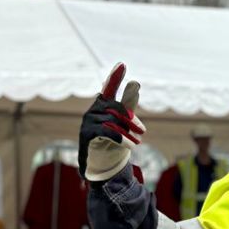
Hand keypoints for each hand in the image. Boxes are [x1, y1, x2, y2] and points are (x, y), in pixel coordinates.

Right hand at [78, 63, 145, 181]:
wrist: (103, 164)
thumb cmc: (115, 141)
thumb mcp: (125, 123)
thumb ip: (129, 104)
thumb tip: (135, 84)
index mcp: (104, 105)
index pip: (109, 88)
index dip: (115, 77)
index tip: (123, 65)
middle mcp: (94, 110)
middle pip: (117, 108)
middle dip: (131, 120)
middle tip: (142, 131)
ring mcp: (88, 121)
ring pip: (114, 121)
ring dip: (128, 133)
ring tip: (137, 143)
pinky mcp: (86, 133)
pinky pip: (107, 131)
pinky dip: (121, 138)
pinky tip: (130, 146)